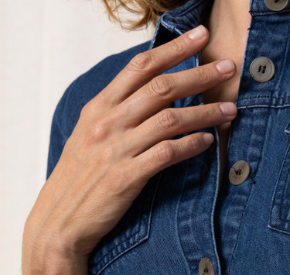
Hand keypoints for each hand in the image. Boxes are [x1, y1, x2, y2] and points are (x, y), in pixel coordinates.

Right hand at [23, 24, 235, 262]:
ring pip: (170, 119)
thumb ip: (116, 115)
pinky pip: (166, 154)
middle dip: (199, 74)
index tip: (200, 37)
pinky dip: (191, 145)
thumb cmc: (79, 181)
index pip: (140, 68)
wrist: (59, 222)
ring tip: (230, 110)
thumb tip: (147, 96)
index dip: (172, 49)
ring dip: (205, 112)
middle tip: (228, 68)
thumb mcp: (89, 138)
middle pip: (161, 87)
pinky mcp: (126, 177)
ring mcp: (116, 150)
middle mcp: (107, 123)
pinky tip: (208, 142)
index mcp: (99, 108)